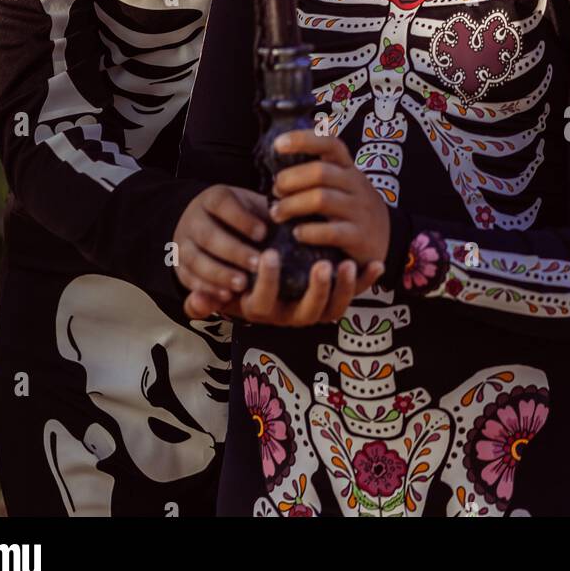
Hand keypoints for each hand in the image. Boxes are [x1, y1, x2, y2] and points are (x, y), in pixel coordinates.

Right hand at [173, 185, 269, 305]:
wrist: (202, 222)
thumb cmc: (238, 215)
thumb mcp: (250, 205)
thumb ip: (265, 211)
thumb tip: (285, 216)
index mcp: (212, 198)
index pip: (222, 204)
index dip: (241, 219)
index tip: (262, 233)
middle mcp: (193, 219)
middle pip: (208, 235)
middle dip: (233, 251)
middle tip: (256, 264)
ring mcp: (183, 243)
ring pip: (196, 259)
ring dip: (219, 273)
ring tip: (242, 284)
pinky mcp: (179, 266)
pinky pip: (187, 278)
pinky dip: (206, 288)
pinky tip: (225, 295)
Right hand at [184, 249, 384, 326]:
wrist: (263, 278)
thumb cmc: (240, 280)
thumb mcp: (221, 287)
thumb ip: (205, 297)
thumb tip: (194, 302)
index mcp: (263, 310)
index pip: (264, 302)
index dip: (268, 282)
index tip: (269, 256)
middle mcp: (290, 314)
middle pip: (307, 313)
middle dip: (316, 291)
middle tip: (320, 265)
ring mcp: (315, 308)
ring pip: (332, 308)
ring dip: (344, 289)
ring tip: (346, 264)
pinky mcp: (335, 296)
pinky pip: (353, 293)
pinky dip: (365, 281)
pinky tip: (375, 263)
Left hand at [268, 130, 391, 265]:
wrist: (388, 238)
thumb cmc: (351, 208)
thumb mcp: (341, 185)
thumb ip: (317, 175)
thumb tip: (276, 173)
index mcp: (348, 168)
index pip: (330, 144)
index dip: (303, 140)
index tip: (277, 145)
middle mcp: (356, 184)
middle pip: (320, 172)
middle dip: (290, 179)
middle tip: (274, 191)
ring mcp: (359, 210)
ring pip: (322, 199)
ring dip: (292, 205)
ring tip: (277, 214)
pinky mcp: (360, 236)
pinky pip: (331, 232)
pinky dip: (309, 232)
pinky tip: (297, 233)